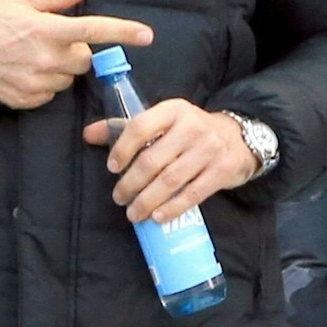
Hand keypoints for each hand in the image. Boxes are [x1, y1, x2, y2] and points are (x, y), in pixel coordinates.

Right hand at [0, 0, 150, 110]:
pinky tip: (24, 72)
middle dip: (75, 51)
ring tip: (32, 57)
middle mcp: (46, 58)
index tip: (147, 35)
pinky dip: (44, 85)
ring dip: (59, 69)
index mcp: (48, 29)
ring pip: (68, 79)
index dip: (124, 32)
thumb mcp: (24, 0)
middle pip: (84, 60)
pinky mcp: (27, 100)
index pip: (94, 30)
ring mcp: (37, 82)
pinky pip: (50, 94)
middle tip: (51, 42)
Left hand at [80, 99, 256, 224]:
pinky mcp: (221, 171)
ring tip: (132, 213)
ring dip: (147, 200)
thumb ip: (127, 127)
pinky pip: (192, 194)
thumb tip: (88, 134)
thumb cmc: (190, 131)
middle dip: (131, 183)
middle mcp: (192, 127)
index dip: (122, 149)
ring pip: (170, 180)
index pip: (141, 126)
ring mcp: (209, 150)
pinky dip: (172, 208)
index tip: (112, 168)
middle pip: (153, 160)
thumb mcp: (164, 122)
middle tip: (119, 197)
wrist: (238, 138)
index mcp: (174, 110)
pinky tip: (156, 216)